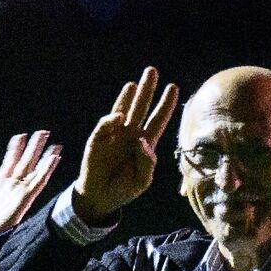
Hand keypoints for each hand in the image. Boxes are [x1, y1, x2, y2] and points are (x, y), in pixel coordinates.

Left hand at [0, 130, 60, 243]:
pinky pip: (38, 181)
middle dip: (34, 147)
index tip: (21, 136)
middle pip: (26, 162)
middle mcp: (12, 186)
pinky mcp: (25, 198)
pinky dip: (47, 169)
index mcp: (0, 185)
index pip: (10, 162)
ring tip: (54, 143)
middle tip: (43, 132)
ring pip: (35, 169)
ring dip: (44, 156)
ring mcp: (20, 191)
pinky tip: (54, 159)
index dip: (16, 149)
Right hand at [74, 66, 178, 224]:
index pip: (158, 120)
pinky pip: (105, 126)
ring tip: (133, 84)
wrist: (100, 198)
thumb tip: (141, 141)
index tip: (173, 88)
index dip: (165, 105)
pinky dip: (111, 120)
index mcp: (145, 143)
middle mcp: (130, 134)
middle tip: (152, 71)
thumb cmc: (123, 189)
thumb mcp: (142, 181)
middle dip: (147, 90)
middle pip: (141, 108)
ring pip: (122, 110)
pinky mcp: (97, 141)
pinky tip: (118, 116)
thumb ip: (147, 163)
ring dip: (127, 97)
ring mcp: (114, 136)